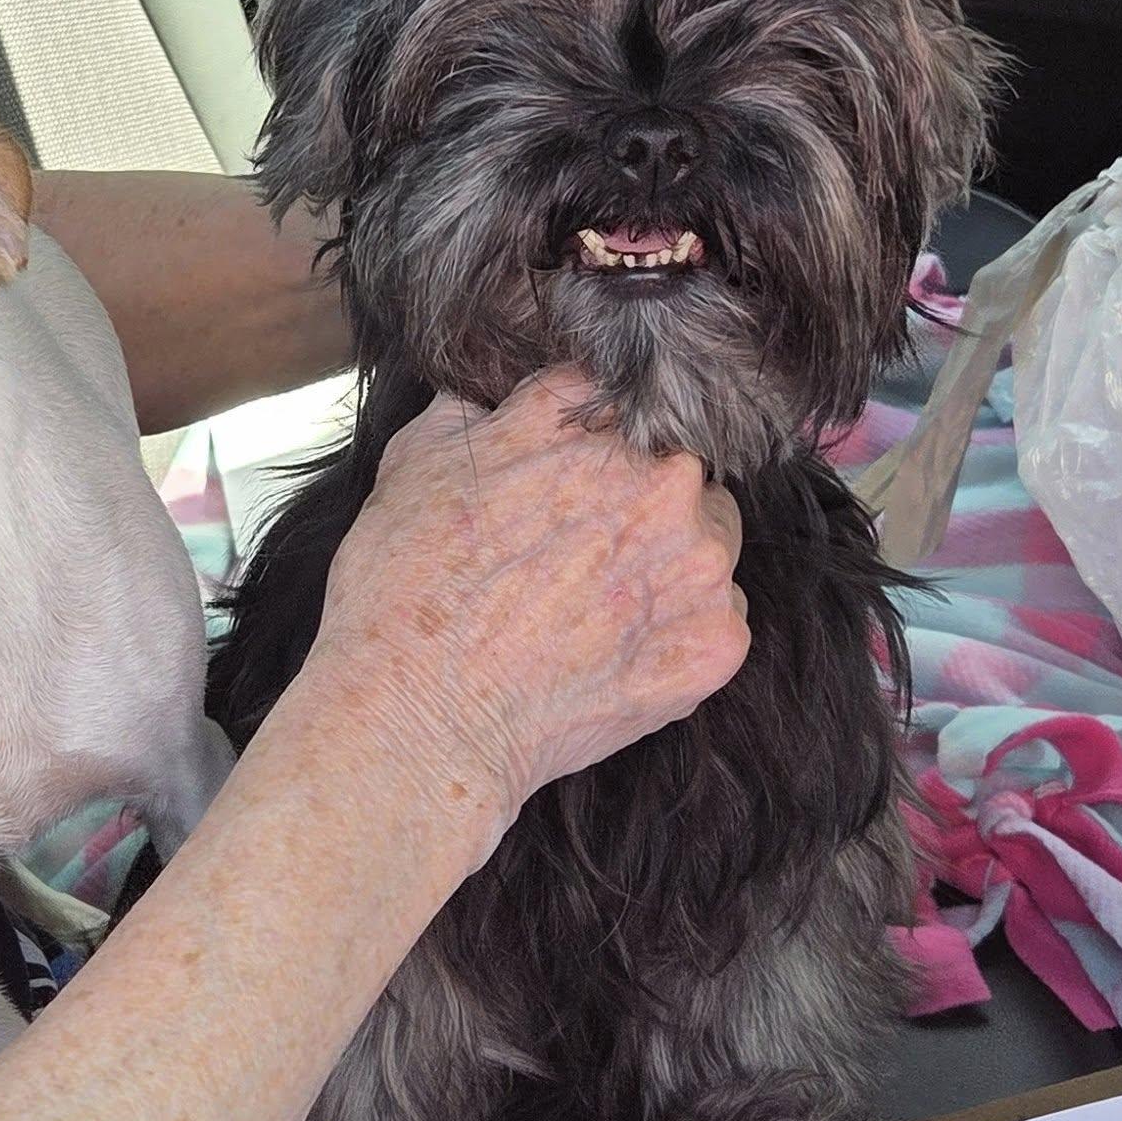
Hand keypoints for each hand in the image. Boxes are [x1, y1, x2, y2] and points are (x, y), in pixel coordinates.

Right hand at [300, 367, 749, 837]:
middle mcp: (661, 480)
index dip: (584, 446)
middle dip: (638, 505)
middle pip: (675, 475)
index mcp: (591, 423)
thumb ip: (470, 414)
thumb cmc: (404, 592)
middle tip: (577, 559)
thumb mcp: (415, 464)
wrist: (422, 715)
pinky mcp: (716, 643)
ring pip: (707, 546)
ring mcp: (699, 565)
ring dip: (668, 567)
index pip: (612, 408)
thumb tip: (487, 405)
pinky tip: (613, 656)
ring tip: (594, 612)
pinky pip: (717, 621)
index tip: (563, 485)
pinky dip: (676, 636)